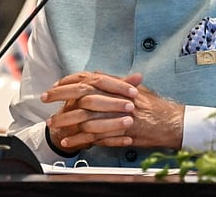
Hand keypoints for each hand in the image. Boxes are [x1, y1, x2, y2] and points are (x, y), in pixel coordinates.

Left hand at [42, 72, 183, 151]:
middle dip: (60, 96)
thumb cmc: (155, 106)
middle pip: (81, 94)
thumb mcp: (135, 89)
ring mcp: (115, 115)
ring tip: (52, 124)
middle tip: (45, 99)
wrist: (171, 122)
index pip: (87, 78)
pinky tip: (67, 141)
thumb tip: (98, 74)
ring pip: (83, 116)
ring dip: (65, 120)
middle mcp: (114, 97)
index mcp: (116, 85)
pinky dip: (78, 139)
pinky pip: (93, 137)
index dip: (69, 81)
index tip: (55, 84)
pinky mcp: (117, 133)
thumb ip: (115, 82)